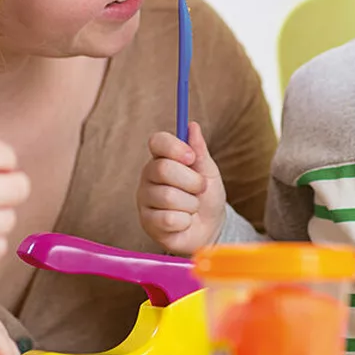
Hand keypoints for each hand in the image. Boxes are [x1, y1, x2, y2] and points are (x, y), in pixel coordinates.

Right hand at [137, 122, 226, 254]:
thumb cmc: (207, 197)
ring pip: (169, 196)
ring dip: (191, 204)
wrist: (210, 229)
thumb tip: (193, 126)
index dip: (175, 147)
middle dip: (191, 181)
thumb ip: (199, 150)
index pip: (157, 141)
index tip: (191, 157)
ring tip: (192, 208)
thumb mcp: (208, 172)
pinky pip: (168, 219)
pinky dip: (185, 222)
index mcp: (162, 158)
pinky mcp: (147, 222)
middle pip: (164, 169)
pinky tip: (184, 222)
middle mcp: (149, 176)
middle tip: (200, 188)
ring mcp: (145, 199)